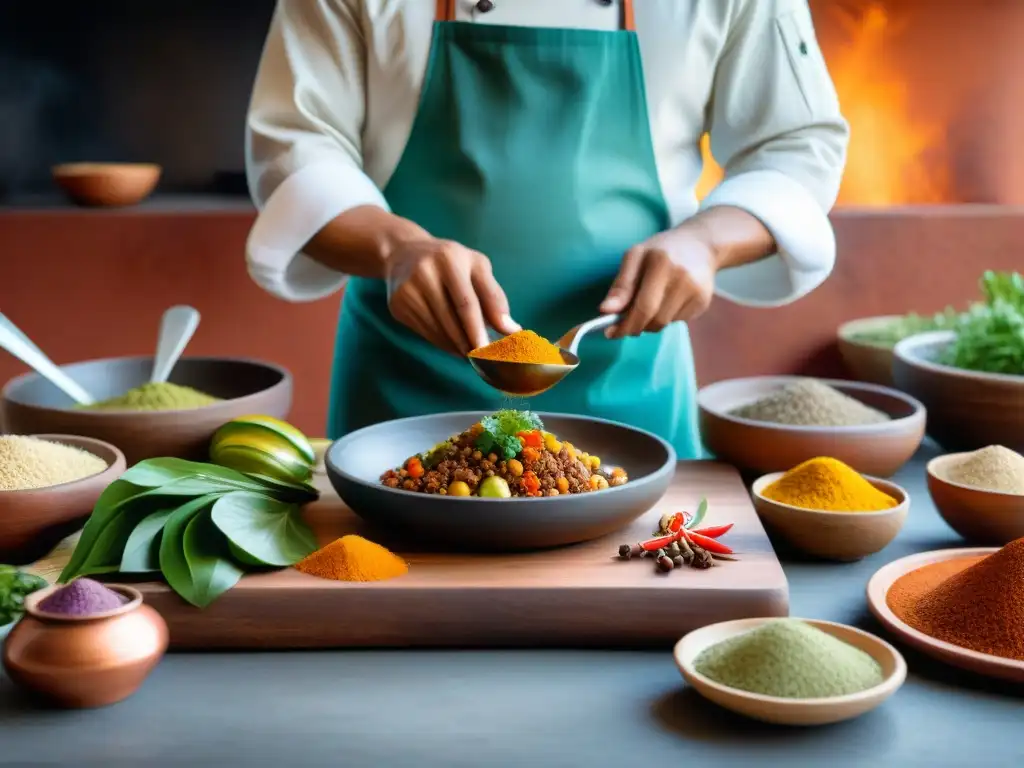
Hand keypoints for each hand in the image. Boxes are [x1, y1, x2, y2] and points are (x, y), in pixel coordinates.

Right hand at [386, 237, 520, 354]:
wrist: (403, 253)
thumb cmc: (450, 261)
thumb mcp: (476, 267)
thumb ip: (495, 296)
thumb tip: (511, 329)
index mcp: (449, 258)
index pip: (466, 302)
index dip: (478, 329)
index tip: (489, 350)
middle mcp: (424, 272)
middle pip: (450, 319)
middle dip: (469, 342)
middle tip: (483, 359)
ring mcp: (407, 290)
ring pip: (438, 330)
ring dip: (457, 346)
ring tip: (471, 352)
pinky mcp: (396, 306)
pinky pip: (425, 332)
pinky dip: (443, 343)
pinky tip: (453, 344)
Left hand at [599, 226, 717, 338]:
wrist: (700, 244)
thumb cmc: (661, 250)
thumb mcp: (635, 257)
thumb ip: (621, 285)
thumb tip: (605, 310)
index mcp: (662, 264)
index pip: (643, 306)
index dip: (626, 324)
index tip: (610, 332)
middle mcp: (683, 279)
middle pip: (655, 320)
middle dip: (635, 327)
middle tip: (625, 323)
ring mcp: (697, 292)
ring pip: (665, 324)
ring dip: (650, 322)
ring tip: (649, 303)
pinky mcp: (703, 303)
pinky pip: (677, 321)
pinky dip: (666, 317)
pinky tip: (667, 300)